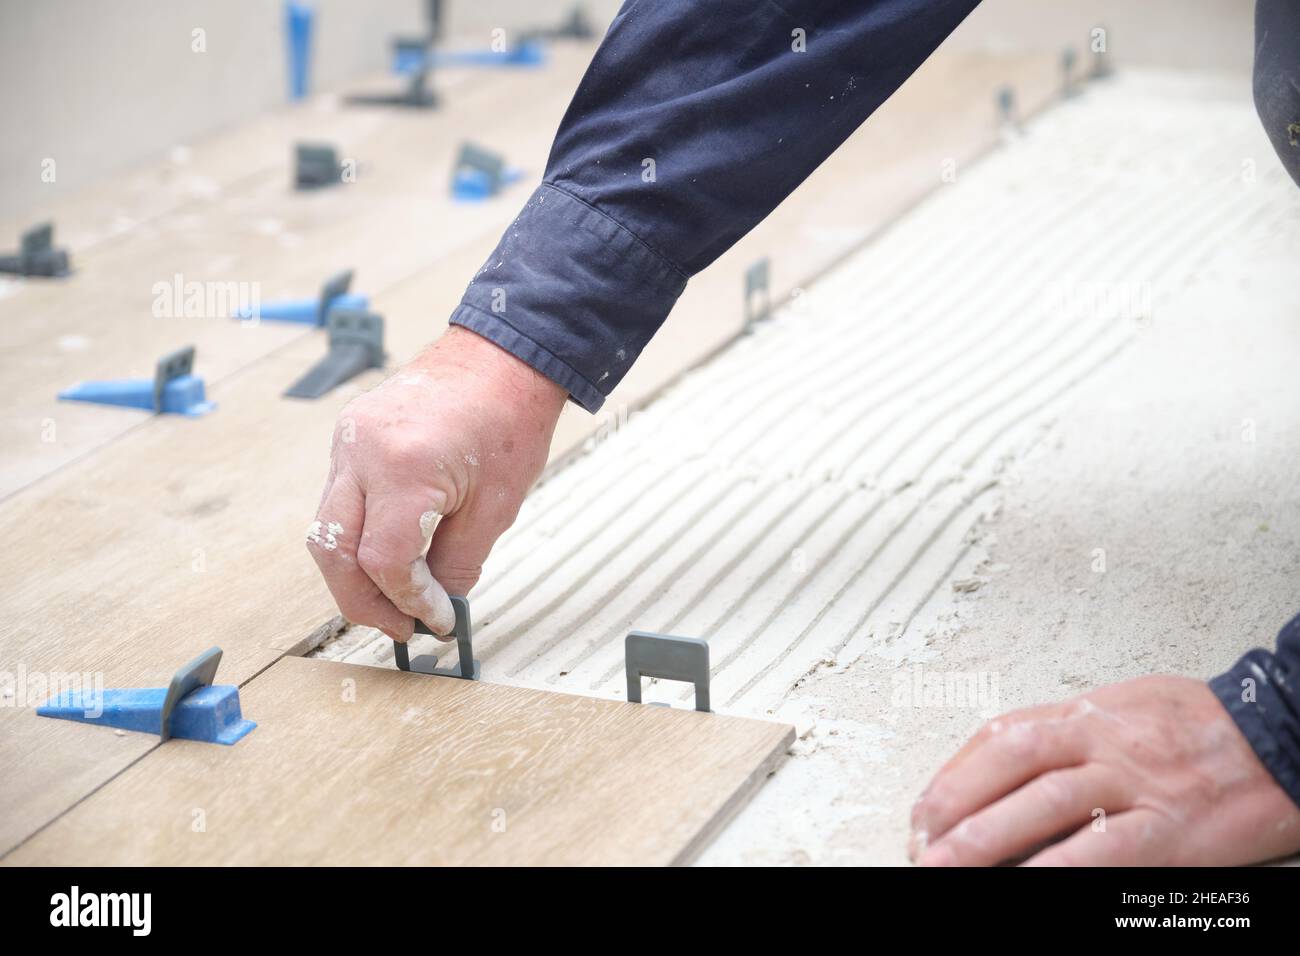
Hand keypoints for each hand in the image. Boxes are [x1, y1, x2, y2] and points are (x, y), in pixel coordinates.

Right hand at [308, 327, 566, 641]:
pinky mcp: (348, 437)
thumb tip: (434, 608)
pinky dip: (358, 537)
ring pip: (327, 528)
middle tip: (399, 627)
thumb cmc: (509, 422)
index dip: (406, 601)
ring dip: (354, 573)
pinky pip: (339, 501)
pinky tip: (390, 556)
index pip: (382, 560)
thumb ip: (457, 565)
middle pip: (333, 551)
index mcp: (403, 467)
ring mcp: (348, 441)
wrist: (502, 358)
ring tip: (394, 600)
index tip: (434, 620)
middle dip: (361, 601)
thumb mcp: (495, 508)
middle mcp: (362, 452)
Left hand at [910, 675, 1299, 865]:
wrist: (1280, 739)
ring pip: (1045, 802)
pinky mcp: (1169, 829)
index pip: (1000, 736)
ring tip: (944, 865)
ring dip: (986, 838)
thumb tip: (1000, 765)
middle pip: (1009, 764)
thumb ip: (1064, 733)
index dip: (953, 774)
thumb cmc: (1199, 727)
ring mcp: (1136, 783)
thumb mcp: (1122, 708)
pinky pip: (1104, 849)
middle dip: (953, 807)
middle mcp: (1103, 742)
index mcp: (1085, 714)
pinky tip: (1025, 883)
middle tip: (917, 842)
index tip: (924, 808)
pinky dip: (1057, 868)